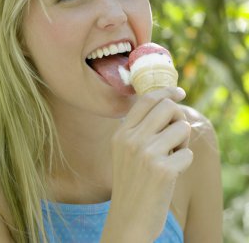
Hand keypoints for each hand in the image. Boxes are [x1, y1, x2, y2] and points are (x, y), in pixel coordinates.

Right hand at [102, 87, 192, 242]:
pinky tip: (171, 174)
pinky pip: (188, 153)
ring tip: (171, 157)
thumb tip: (168, 103)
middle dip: (179, 117)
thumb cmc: (132, 182)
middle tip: (176, 133)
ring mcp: (146, 153)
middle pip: (168, 107)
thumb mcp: (125, 151)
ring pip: (182, 127)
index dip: (167, 91)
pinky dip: (184, 163)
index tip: (180, 92)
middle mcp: (132, 139)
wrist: (128, 219)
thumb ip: (140, 128)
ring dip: (182, 142)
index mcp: (122, 133)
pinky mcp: (163, 170)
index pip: (147, 100)